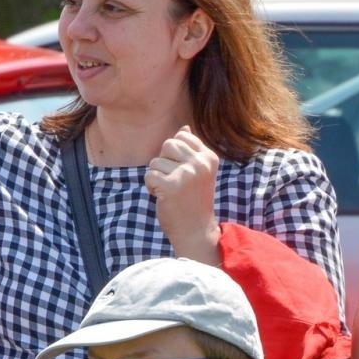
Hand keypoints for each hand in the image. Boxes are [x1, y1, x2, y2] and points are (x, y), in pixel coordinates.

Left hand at [146, 125, 221, 256]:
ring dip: (157, 177)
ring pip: (155, 162)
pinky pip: (149, 175)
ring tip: (170, 191)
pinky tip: (162, 196)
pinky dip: (151, 186)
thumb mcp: (199, 172)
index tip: (181, 171)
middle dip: (164, 163)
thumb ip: (191, 150)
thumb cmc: (194, 200)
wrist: (196, 230)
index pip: (182, 136)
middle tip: (173, 181)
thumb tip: (183, 127)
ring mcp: (187, 174)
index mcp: (209, 157)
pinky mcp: (171, 186)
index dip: (173, 153)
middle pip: (167, 145)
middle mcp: (200, 163)